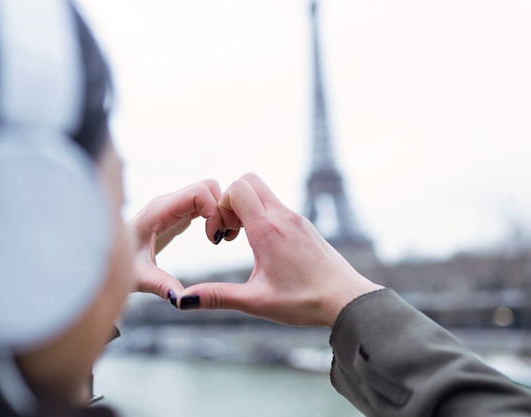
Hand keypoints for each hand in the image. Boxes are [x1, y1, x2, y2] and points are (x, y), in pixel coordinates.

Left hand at [128, 179, 235, 299]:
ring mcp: (173, 206)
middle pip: (207, 186)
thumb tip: (181, 299)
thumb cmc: (119, 265)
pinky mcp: (178, 213)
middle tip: (222, 238)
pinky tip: (215, 238)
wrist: (109, 258)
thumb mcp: (140, 278)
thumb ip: (160, 285)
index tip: (215, 239)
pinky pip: (205, 203)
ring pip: (209, 192)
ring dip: (221, 211)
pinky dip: (216, 215)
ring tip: (220, 239)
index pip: (198, 192)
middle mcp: (167, 203)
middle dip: (222, 208)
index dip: (215, 211)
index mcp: (158, 211)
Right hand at [178, 173, 382, 327]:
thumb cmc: (304, 302)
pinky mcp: (304, 224)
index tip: (223, 235)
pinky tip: (265, 247)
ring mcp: (296, 218)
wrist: (347, 300)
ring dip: (247, 208)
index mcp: (268, 229)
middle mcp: (282, 216)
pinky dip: (263, 215)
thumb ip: (217, 296)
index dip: (221, 205)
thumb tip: (182, 301)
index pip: (238, 188)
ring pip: (264, 192)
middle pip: (249, 179)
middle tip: (232, 232)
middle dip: (232, 199)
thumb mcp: (256, 302)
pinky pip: (276, 205)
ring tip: (246, 241)